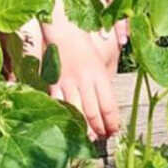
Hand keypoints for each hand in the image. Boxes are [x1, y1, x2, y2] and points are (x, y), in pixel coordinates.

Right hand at [43, 11, 122, 139]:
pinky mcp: (53, 82)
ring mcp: (68, 82)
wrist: (63, 29)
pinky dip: (64, 116)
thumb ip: (105, 82)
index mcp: (100, 75)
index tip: (114, 131)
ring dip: (83, 128)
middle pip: (94, 113)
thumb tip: (109, 107)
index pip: (109, 106)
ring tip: (88, 138)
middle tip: (103, 138)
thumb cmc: (85, 45)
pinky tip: (68, 124)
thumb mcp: (103, 60)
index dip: (112, 123)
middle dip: (99, 129)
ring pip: (77, 112)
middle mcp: (85, 80)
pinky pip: (59, 104)